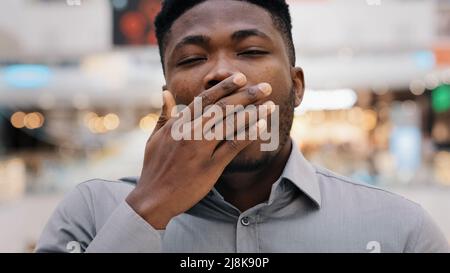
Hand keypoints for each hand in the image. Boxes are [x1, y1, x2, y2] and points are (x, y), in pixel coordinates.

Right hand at [126, 73, 274, 228]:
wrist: (153, 198)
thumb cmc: (154, 167)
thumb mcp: (154, 137)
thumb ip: (164, 113)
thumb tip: (165, 91)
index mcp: (178, 124)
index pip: (205, 99)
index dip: (224, 87)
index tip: (240, 78)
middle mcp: (190, 133)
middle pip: (222, 108)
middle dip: (245, 95)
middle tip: (264, 87)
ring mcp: (200, 149)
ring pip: (230, 124)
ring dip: (252, 112)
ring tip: (270, 104)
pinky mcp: (210, 167)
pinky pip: (233, 146)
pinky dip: (248, 134)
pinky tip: (262, 126)